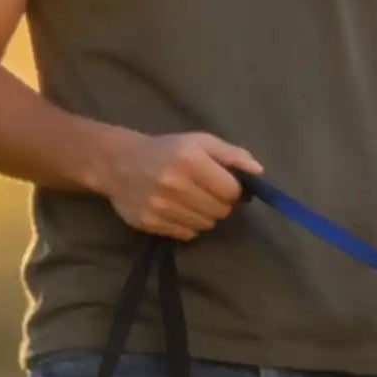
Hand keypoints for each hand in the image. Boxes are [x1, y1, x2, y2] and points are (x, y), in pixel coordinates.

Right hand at [97, 130, 263, 239]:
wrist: (118, 162)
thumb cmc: (166, 150)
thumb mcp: (200, 142)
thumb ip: (232, 154)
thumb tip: (258, 172)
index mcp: (190, 160)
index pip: (231, 191)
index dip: (234, 190)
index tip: (225, 184)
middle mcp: (174, 185)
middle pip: (221, 211)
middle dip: (220, 203)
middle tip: (206, 192)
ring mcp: (161, 207)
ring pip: (206, 225)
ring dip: (204, 215)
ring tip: (190, 199)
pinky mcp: (150, 224)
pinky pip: (187, 234)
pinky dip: (187, 225)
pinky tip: (176, 209)